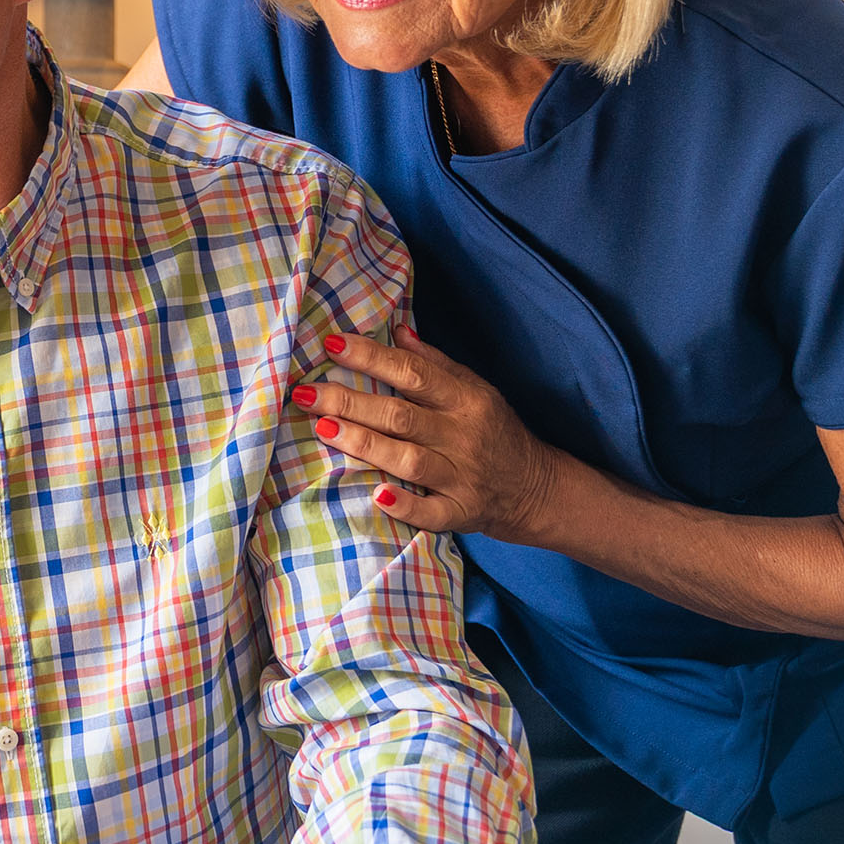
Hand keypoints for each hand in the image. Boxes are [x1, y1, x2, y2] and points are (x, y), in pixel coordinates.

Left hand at [292, 327, 556, 543]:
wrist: (539, 488)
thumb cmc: (496, 432)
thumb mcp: (476, 389)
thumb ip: (436, 363)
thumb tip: (397, 330)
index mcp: (465, 398)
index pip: (412, 373)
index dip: (371, 357)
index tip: (331, 344)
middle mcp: (463, 434)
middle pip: (400, 415)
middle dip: (349, 402)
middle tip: (304, 392)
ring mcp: (462, 476)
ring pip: (408, 459)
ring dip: (364, 444)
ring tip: (323, 429)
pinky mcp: (463, 513)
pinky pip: (431, 512)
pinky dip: (405, 505)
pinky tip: (376, 494)